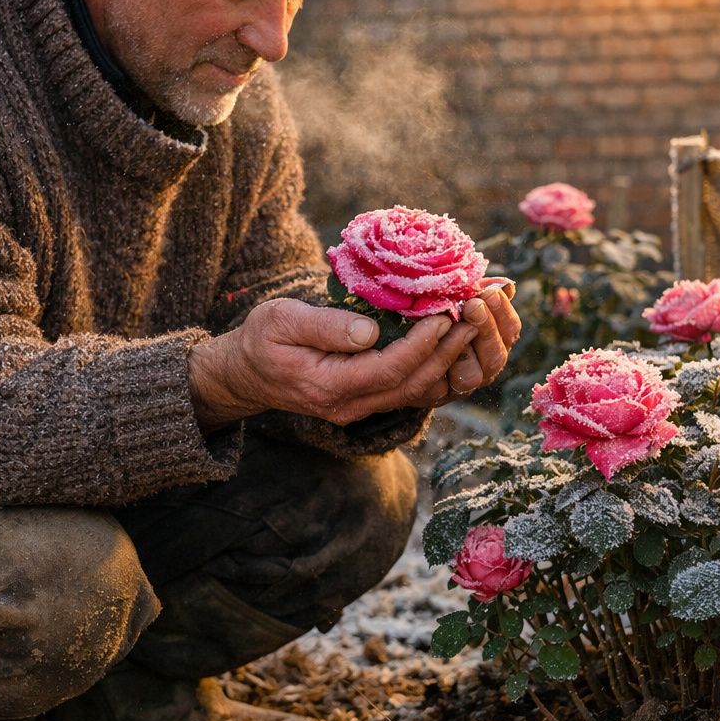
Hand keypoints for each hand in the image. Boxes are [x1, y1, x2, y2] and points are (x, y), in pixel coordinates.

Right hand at [188, 298, 477, 429]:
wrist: (244, 375)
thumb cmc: (260, 340)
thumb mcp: (281, 321)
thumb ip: (324, 326)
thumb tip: (371, 330)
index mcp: (330, 386)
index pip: (390, 368)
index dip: (422, 343)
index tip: (445, 313)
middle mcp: (351, 405)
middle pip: (412, 384)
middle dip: (448, 351)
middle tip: (475, 316)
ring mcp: (360, 407)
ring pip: (416, 392)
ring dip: (447, 360)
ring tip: (472, 325)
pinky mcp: (366, 400)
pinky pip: (408, 389)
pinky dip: (433, 366)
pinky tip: (449, 340)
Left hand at [444, 278, 521, 398]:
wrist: (406, 339)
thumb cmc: (439, 309)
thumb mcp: (460, 297)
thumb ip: (481, 291)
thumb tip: (506, 285)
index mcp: (496, 340)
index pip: (510, 329)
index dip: (503, 311)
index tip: (490, 292)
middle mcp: (485, 366)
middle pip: (496, 355)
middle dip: (485, 328)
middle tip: (472, 306)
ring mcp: (464, 383)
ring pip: (472, 376)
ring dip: (463, 350)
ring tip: (450, 325)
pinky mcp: (440, 395)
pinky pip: (443, 388)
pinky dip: (439, 367)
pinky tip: (432, 345)